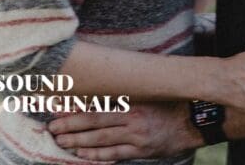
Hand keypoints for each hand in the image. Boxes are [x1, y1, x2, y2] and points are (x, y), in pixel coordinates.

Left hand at [49, 102, 198, 161]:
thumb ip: (126, 93)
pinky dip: (97, 156)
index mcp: (131, 99)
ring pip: (101, 139)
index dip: (77, 106)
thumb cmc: (169, 102)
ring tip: (60, 142)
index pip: (98, 102)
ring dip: (79, 141)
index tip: (59, 106)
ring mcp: (136, 135)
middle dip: (71, 125)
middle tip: (52, 127)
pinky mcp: (142, 150)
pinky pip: (115, 155)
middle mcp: (131, 116)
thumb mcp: (148, 92)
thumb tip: (102, 88)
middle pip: (94, 120)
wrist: (193, 119)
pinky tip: (83, 155)